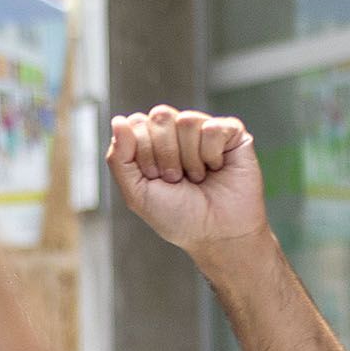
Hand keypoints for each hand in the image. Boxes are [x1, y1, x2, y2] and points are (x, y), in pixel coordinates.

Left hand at [108, 107, 268, 257]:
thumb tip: (118, 120)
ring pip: (187, 120)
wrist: (216, 234)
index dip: (143, 152)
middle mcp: (176, 132)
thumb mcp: (136, 192)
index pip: (136, 123)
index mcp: (151, 142)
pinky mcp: (232, 133)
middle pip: (160, 116)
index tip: (154, 178)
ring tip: (197, 176)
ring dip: (189, 158)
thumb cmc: (177, 215)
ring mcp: (204, 129)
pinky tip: (217, 168)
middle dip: (164, 154)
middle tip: (175, 178)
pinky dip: (211, 154)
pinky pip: (214, 127)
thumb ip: (120, 158)